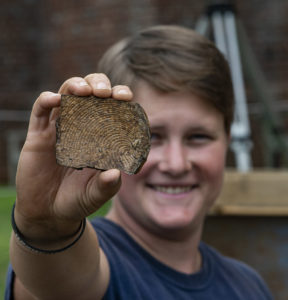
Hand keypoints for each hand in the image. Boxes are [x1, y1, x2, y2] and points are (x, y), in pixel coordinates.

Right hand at [14, 73, 132, 241]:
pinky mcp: (38, 135)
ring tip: (84, 91)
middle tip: (104, 93)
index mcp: (99, 137)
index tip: (126, 97)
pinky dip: (47, 100)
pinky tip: (56, 100)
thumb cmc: (78, 200)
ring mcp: (59, 129)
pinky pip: (40, 110)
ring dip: (75, 85)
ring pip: (66, 94)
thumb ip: (108, 185)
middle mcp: (81, 127)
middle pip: (90, 92)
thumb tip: (116, 173)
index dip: (119, 97)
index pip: (112, 108)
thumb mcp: (97, 194)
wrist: (49, 213)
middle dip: (98, 84)